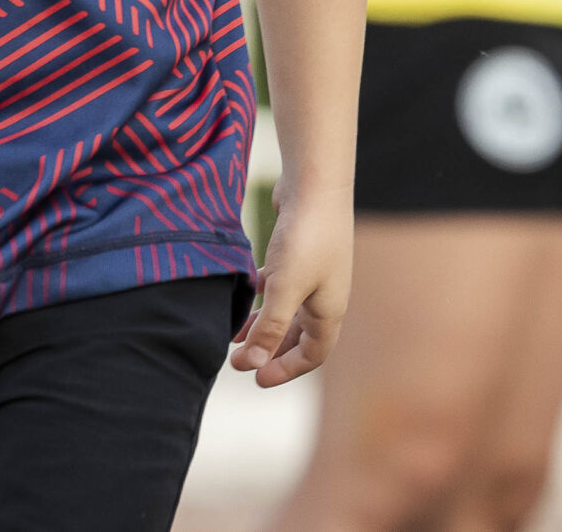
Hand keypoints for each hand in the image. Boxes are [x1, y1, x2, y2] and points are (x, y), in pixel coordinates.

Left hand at [231, 187, 353, 387]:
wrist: (315, 182)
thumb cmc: (306, 237)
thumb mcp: (284, 288)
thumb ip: (268, 328)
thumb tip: (250, 366)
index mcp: (329, 310)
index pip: (312, 355)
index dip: (285, 371)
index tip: (255, 380)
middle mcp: (325, 295)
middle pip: (298, 336)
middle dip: (270, 351)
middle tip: (239, 362)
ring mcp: (313, 273)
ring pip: (286, 310)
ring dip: (262, 324)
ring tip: (232, 334)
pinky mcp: (298, 252)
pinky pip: (279, 285)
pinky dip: (261, 295)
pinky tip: (242, 294)